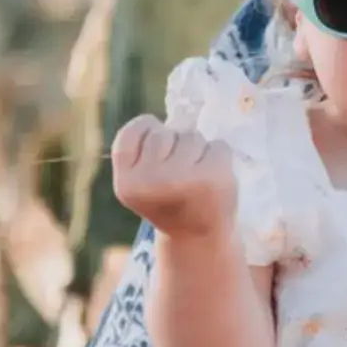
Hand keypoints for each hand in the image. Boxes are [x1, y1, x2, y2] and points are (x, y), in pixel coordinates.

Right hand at [111, 116, 235, 239]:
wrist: (199, 236)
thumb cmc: (167, 200)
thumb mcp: (138, 178)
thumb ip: (142, 146)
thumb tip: (174, 110)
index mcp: (127, 184)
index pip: (134, 131)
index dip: (148, 137)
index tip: (155, 163)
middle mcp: (152, 181)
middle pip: (164, 132)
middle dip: (173, 145)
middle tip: (178, 177)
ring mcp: (184, 179)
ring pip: (191, 136)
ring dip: (197, 151)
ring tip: (196, 178)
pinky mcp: (214, 177)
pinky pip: (218, 145)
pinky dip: (219, 156)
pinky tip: (215, 179)